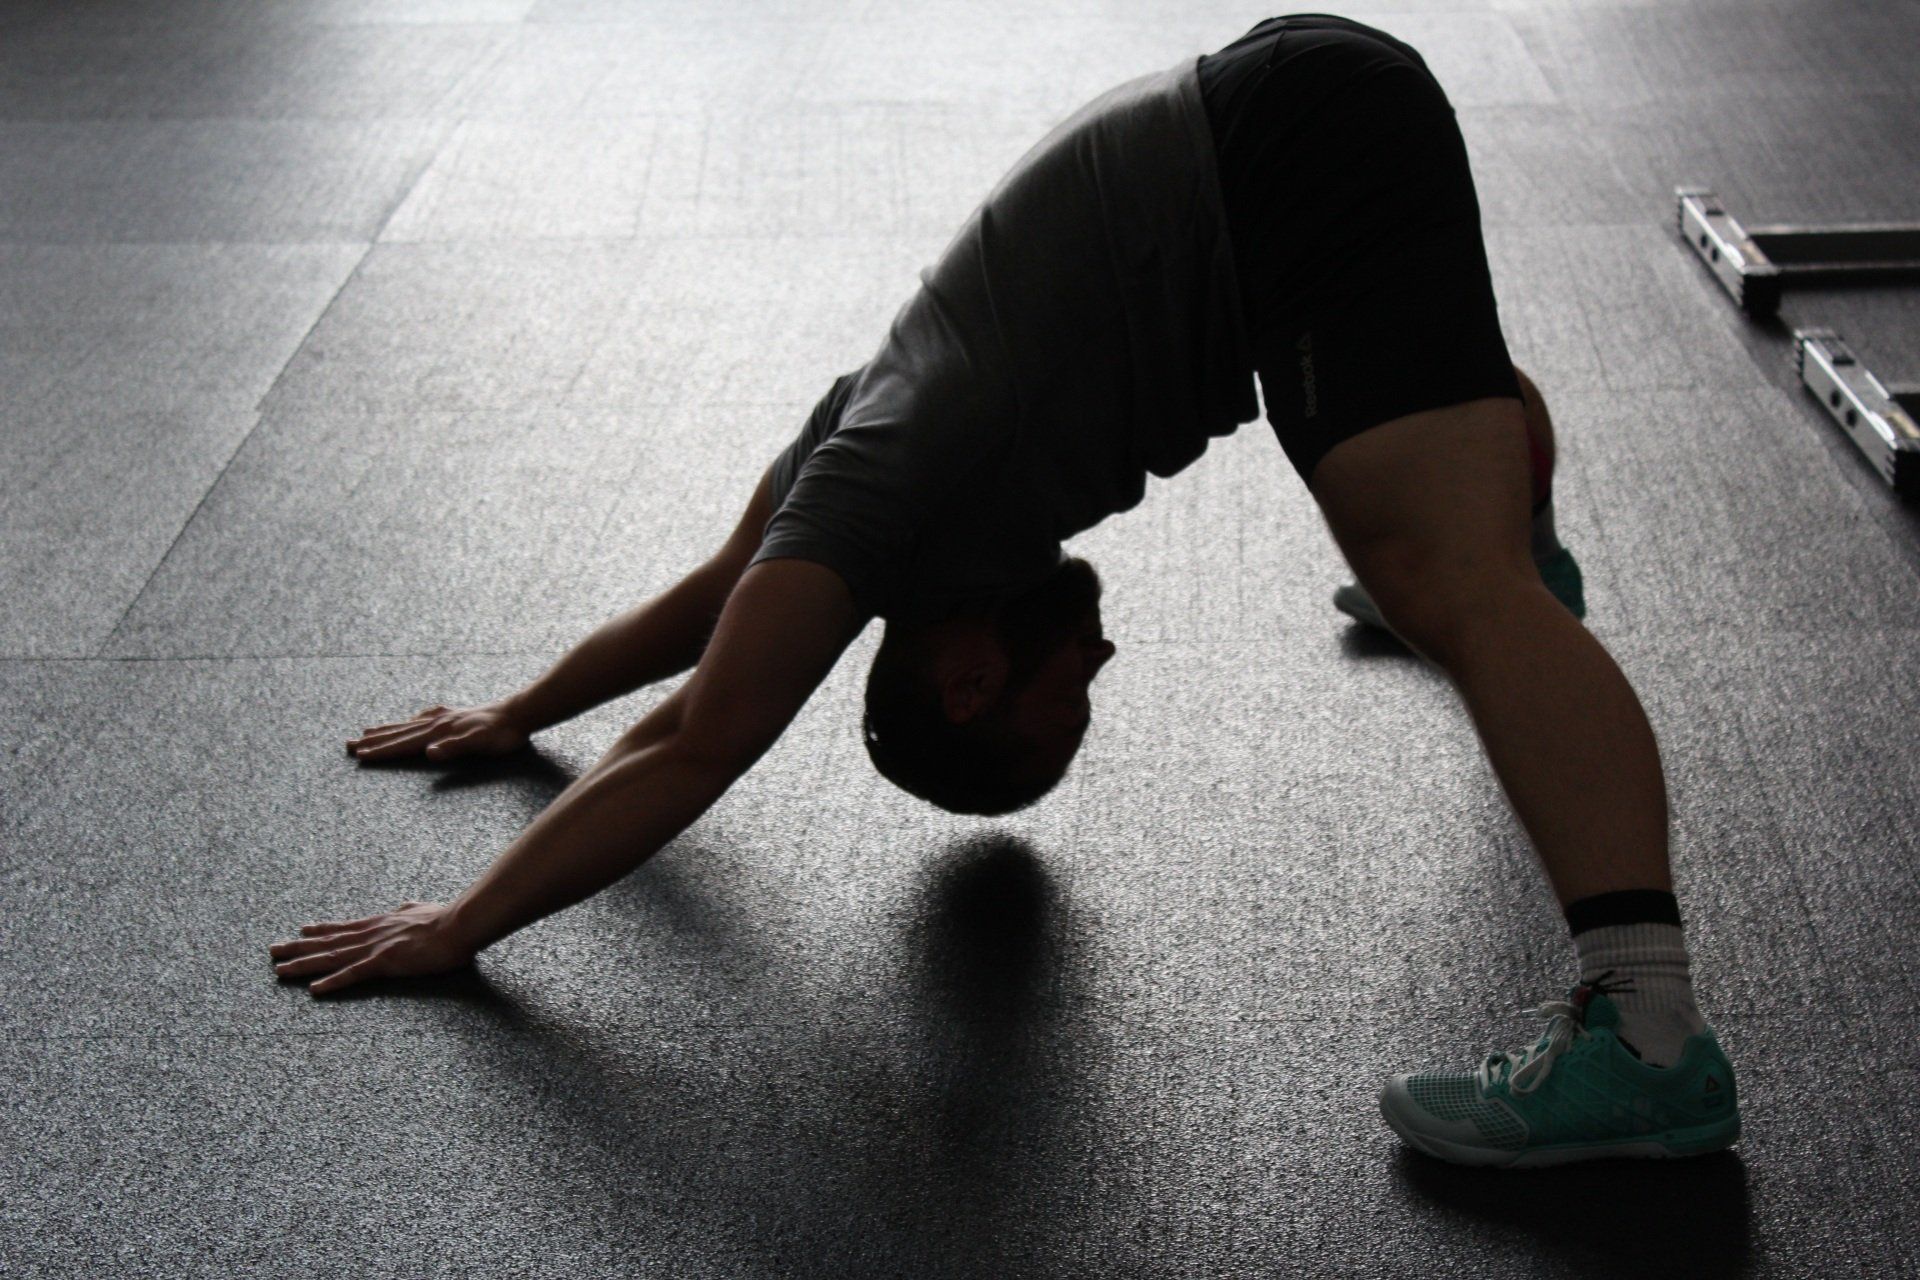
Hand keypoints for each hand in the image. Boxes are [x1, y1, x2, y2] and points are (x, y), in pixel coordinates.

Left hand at [269, 901, 474, 995]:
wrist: (458, 924)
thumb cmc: (446, 918)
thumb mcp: (421, 908)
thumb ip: (408, 909)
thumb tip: (403, 906)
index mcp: (380, 923)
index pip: (343, 928)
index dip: (320, 930)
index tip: (300, 931)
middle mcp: (371, 934)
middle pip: (327, 942)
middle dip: (298, 948)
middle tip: (273, 951)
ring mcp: (375, 948)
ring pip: (331, 958)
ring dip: (303, 964)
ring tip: (280, 970)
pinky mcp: (384, 963)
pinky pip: (352, 975)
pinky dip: (332, 982)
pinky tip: (314, 990)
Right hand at [347, 701, 529, 763]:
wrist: (518, 712)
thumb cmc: (501, 734)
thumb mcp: (480, 744)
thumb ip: (454, 749)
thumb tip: (429, 753)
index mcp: (439, 732)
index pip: (403, 744)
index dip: (381, 751)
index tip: (358, 756)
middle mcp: (436, 722)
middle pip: (398, 733)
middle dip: (372, 741)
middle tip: (347, 745)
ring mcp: (443, 717)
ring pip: (406, 725)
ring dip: (385, 730)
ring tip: (364, 732)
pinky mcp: (452, 715)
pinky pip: (421, 719)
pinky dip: (407, 722)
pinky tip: (408, 722)